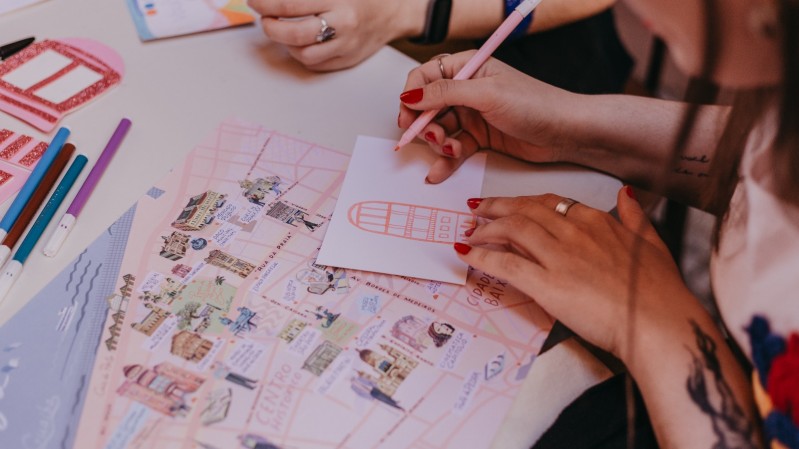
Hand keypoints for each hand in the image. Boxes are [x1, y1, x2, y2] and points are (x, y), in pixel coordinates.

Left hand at [247, 0, 422, 70]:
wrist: (395, 12)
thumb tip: (277, 0)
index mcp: (339, 0)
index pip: (290, 5)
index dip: (266, 3)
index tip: (254, 1)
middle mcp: (342, 25)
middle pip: (295, 34)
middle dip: (271, 27)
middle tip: (264, 19)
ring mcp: (345, 47)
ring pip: (303, 55)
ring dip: (285, 44)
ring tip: (282, 31)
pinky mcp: (347, 61)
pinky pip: (315, 65)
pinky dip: (301, 55)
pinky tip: (298, 43)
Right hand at [399, 51, 582, 182]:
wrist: (566, 132)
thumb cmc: (536, 104)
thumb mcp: (486, 94)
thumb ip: (445, 93)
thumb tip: (411, 95)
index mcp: (468, 68)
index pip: (426, 77)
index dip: (412, 97)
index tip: (408, 117)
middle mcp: (467, 90)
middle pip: (428, 107)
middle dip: (425, 125)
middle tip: (433, 137)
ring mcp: (473, 115)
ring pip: (439, 130)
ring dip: (438, 144)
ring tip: (450, 150)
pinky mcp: (479, 137)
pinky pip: (453, 149)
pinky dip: (446, 161)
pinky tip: (440, 171)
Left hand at [456, 188, 706, 358]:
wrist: (658, 322)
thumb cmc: (658, 290)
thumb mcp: (650, 242)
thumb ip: (633, 216)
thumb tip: (625, 195)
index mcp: (597, 221)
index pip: (551, 203)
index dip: (525, 202)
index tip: (510, 205)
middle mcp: (574, 232)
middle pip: (525, 210)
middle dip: (496, 207)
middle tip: (477, 209)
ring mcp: (560, 257)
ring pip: (513, 230)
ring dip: (486, 228)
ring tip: (470, 231)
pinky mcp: (548, 284)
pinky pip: (507, 264)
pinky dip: (482, 257)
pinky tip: (467, 254)